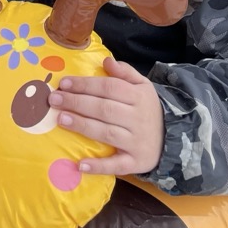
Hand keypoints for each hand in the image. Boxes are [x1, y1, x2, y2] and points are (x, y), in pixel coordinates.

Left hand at [48, 55, 164, 175]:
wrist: (173, 137)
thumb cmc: (147, 108)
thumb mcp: (142, 86)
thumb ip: (124, 72)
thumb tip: (106, 61)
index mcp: (138, 97)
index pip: (108, 88)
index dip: (85, 85)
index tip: (64, 83)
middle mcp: (137, 119)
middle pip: (104, 109)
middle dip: (77, 103)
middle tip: (54, 99)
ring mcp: (136, 142)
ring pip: (106, 133)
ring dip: (82, 126)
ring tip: (60, 119)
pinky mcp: (135, 162)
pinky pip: (116, 165)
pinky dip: (98, 166)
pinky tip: (80, 165)